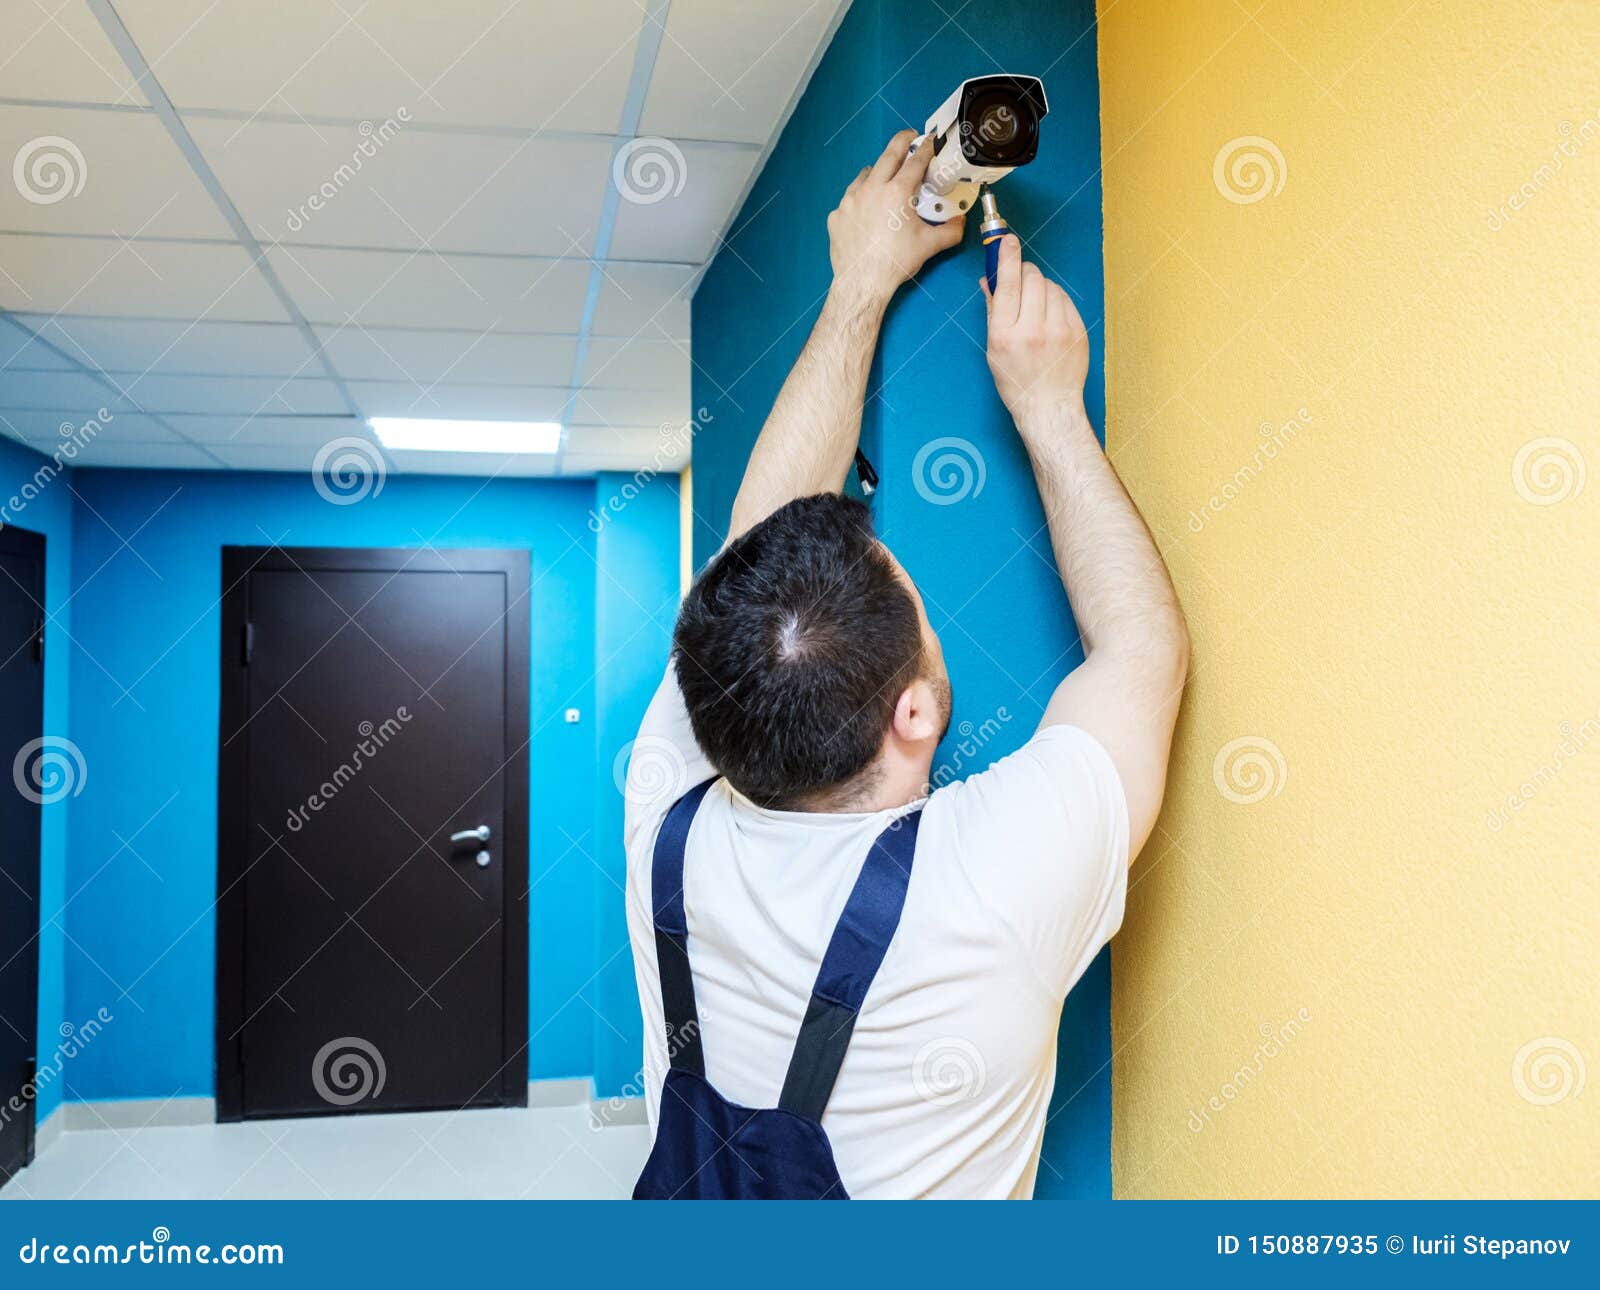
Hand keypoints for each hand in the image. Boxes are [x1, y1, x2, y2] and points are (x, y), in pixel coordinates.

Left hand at [826, 129, 965, 304]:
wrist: (862, 283)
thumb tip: (960, 222)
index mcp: (897, 192)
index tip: (930, 141)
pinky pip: (850, 198)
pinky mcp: (837, 214)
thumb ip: (950, 230)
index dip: (926, 147)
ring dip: (878, 171)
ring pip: (866, 174)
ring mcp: (850, 200)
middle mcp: (871, 189)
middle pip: (889, 154)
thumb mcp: (929, 245)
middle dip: (902, 142)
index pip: (915, 160)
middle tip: (910, 139)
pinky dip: (860, 198)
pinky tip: (866, 210)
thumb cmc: (895, 263)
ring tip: (885, 179)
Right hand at [982, 235, 1089, 419]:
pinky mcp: (1077, 331)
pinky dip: (1056, 301)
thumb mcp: (994, 349)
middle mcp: (1032, 330)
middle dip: (1024, 274)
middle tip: (1021, 282)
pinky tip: (1050, 317)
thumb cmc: (1016, 381)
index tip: (1008, 240)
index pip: (1007, 284)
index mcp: (1005, 335)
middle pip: (1031, 278)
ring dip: (1041, 288)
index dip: (1007, 257)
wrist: (1048, 406)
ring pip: (1050, 286)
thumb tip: (989, 278)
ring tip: (1036, 308)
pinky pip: (1065, 300)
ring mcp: (1058, 331)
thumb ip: (993, 310)